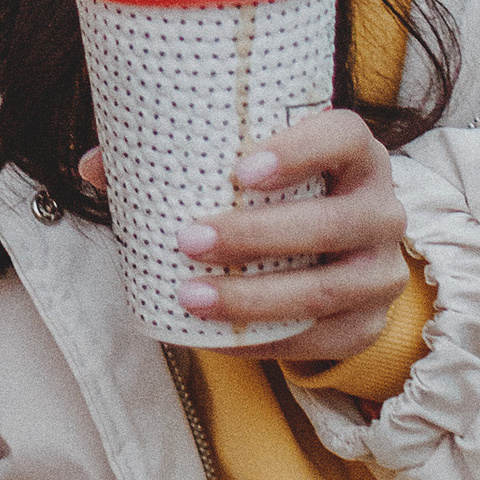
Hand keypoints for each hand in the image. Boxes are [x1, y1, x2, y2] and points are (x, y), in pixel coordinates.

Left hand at [82, 109, 410, 366]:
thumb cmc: (280, 195)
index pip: (345, 137)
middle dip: (256, 235)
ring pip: (326, 289)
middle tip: (188, 240)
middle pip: (332, 222)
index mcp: (356, 154)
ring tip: (190, 296)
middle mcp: (382, 208)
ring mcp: (381, 271)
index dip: (300, 150)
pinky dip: (265, 343)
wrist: (338, 251)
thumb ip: (177, 158)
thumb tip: (96, 166)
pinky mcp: (368, 324)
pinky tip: (215, 338)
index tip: (239, 170)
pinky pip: (321, 342)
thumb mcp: (245, 167)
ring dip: (254, 297)